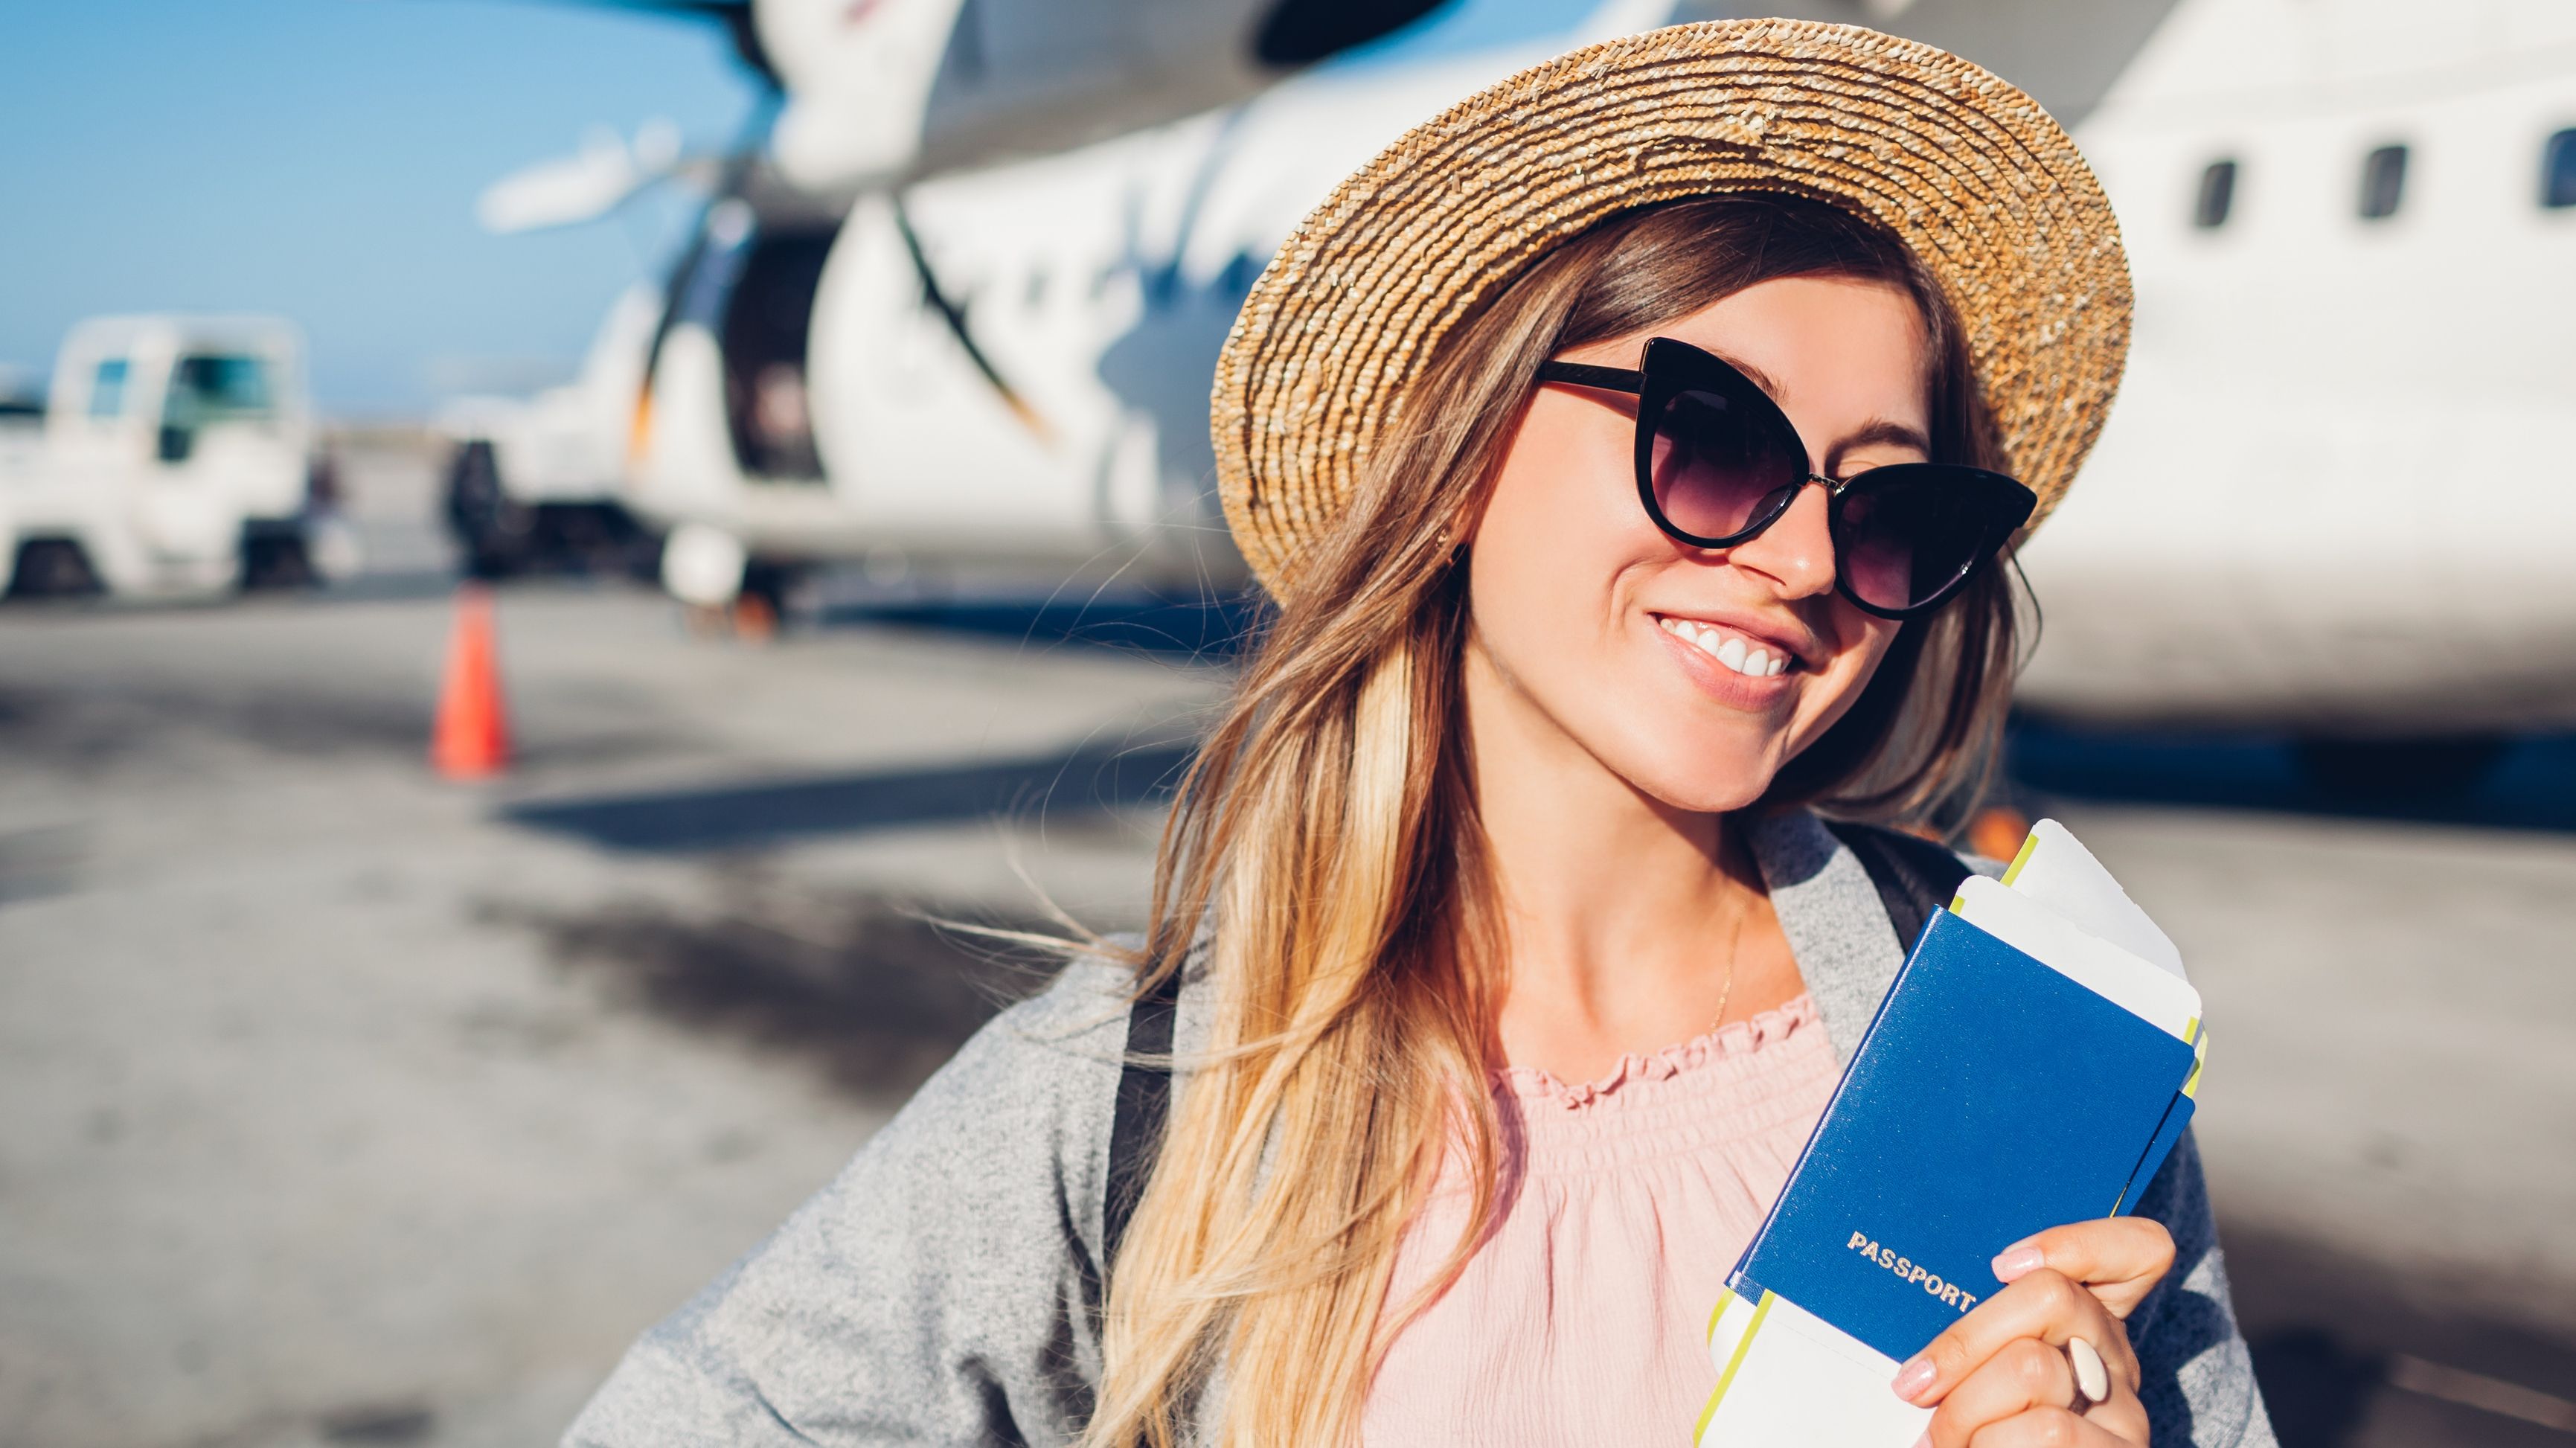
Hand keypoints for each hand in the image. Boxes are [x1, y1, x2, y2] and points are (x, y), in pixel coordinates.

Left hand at [1888, 1217, 2174, 1445]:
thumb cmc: (1983, 1427)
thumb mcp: (1978, 1369)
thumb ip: (1977, 1336)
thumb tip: (1924, 1342)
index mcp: (2086, 1322)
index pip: (2138, 1248)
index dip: (2075, 1242)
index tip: (2003, 1265)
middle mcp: (2114, 1357)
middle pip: (2049, 1296)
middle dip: (1963, 1343)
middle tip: (1917, 1387)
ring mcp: (2124, 1408)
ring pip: (2032, 1367)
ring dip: (1965, 1409)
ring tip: (1944, 1439)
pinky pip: (2048, 1428)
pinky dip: (1989, 1444)